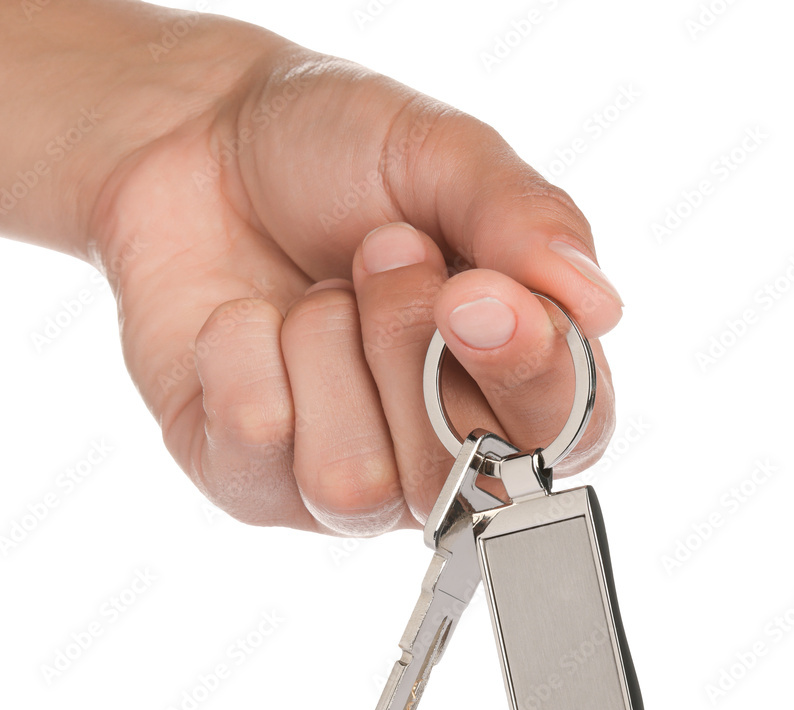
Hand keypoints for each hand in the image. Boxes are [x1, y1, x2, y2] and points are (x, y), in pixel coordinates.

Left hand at [89, 17, 620, 534]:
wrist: (193, 143)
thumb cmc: (329, 155)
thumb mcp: (437, 155)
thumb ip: (522, 218)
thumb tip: (599, 306)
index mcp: (505, 379)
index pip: (561, 437)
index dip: (525, 375)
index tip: (473, 290)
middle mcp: (431, 450)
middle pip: (455, 477)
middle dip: (406, 343)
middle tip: (378, 249)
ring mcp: (335, 477)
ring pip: (352, 482)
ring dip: (325, 351)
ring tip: (310, 292)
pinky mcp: (243, 478)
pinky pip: (254, 439)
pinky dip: (242, 349)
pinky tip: (239, 316)